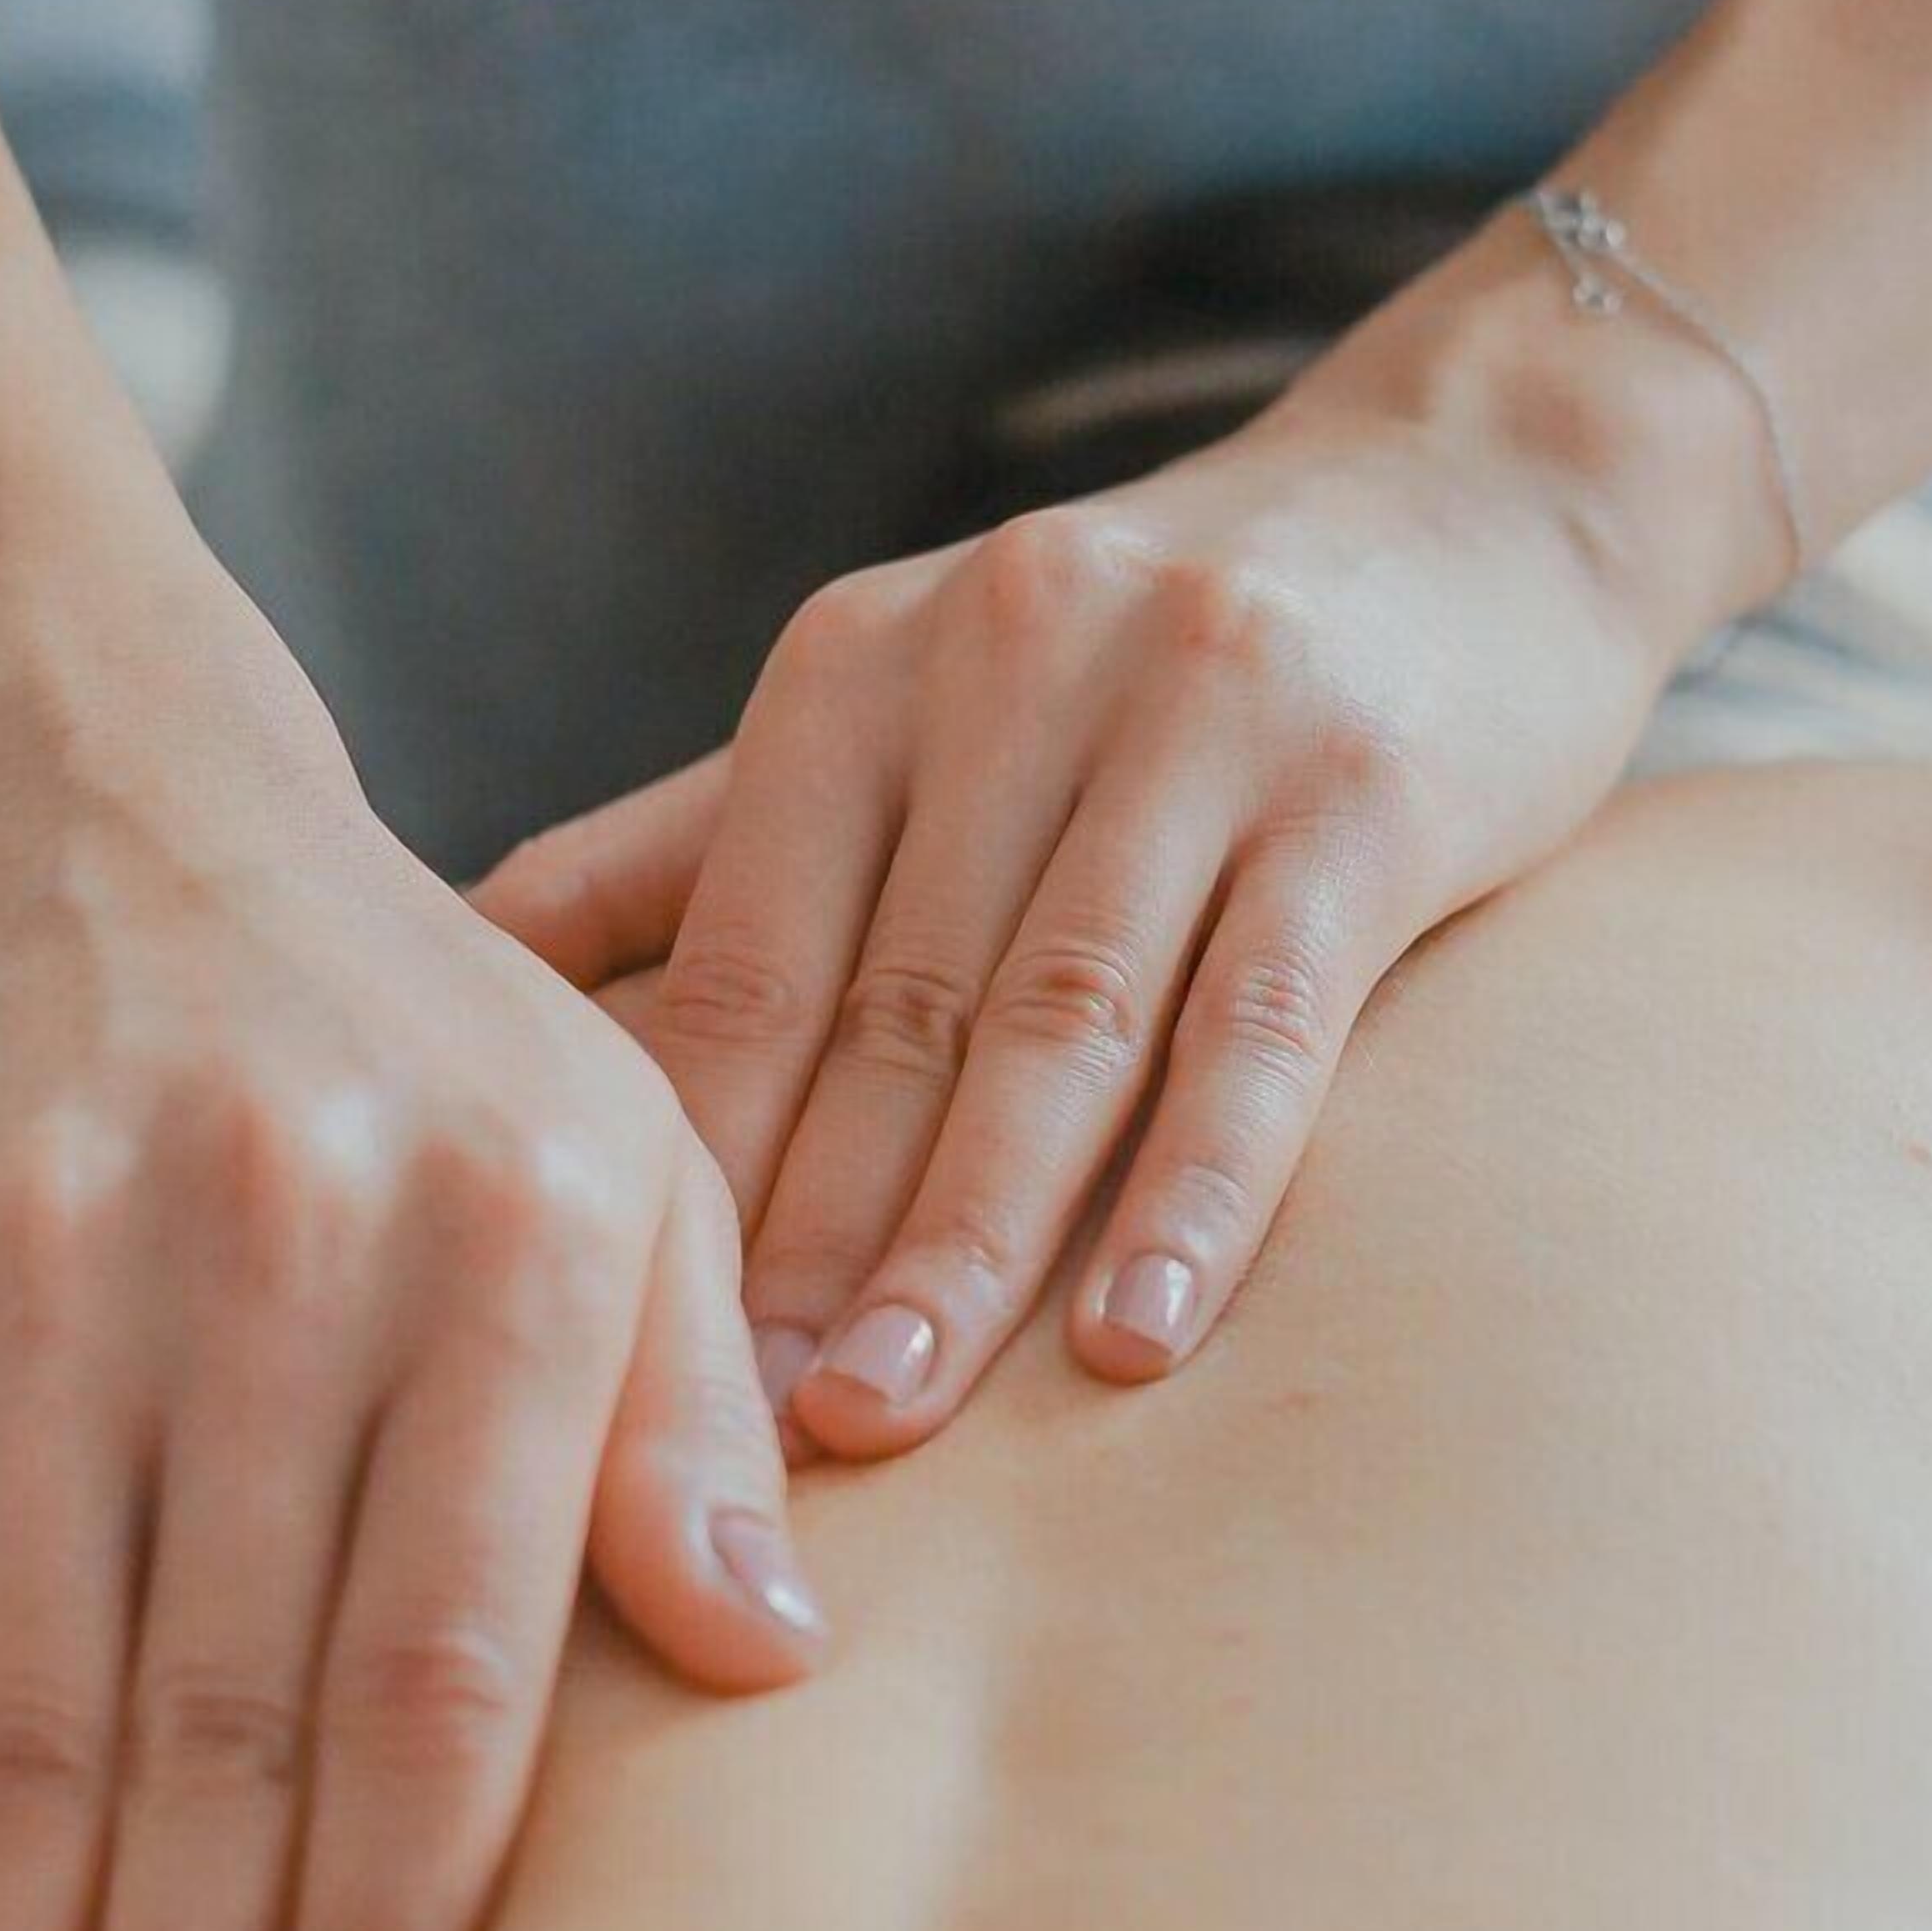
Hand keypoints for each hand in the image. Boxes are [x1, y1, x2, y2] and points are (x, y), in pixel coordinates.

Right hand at [0, 557, 822, 1930]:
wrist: (89, 800)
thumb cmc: (417, 1026)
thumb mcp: (626, 1149)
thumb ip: (694, 1407)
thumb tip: (773, 1669)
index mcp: (515, 1248)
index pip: (454, 1682)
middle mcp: (284, 1276)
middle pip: (229, 1750)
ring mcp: (60, 1306)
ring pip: (32, 1748)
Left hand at [474, 357, 1686, 1455]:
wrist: (1472, 489)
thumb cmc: (1143, 653)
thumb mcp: (903, 698)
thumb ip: (698, 841)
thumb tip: (459, 966)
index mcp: (860, 668)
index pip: (741, 956)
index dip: (681, 1164)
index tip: (614, 1358)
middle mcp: (1010, 665)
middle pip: (886, 1010)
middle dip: (801, 1239)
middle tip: (729, 1441)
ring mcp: (1198, 717)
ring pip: (1059, 1025)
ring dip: (967, 1239)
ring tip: (887, 1416)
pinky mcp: (1369, 788)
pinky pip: (1265, 1020)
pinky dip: (1198, 1187)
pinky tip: (1135, 1339)